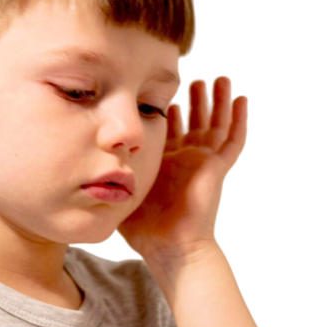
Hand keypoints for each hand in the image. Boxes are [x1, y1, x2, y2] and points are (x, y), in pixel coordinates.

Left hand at [117, 76, 247, 262]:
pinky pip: (233, 141)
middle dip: (196, 100)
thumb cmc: (144, 230)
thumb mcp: (122, 192)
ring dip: (219, 102)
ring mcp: (203, 163)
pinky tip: (242, 99)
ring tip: (220, 78)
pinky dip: (239, 120)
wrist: (170, 247)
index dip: (169, 111)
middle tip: (194, 80)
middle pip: (195, 122)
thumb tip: (84, 165)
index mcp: (165, 164)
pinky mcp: (217, 169)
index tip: (163, 92)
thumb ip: (110, 176)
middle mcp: (186, 160)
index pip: (170, 130)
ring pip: (216, 125)